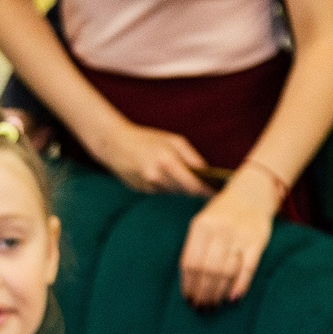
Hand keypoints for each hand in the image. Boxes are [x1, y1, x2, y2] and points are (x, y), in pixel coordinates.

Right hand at [93, 118, 211, 197]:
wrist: (114, 144)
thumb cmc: (147, 139)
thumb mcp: (173, 141)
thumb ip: (192, 157)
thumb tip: (208, 173)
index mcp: (168, 162)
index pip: (194, 185)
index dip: (207, 191)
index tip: (217, 193)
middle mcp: (158, 177)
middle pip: (186, 193)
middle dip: (197, 191)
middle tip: (210, 190)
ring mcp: (149, 187)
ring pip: (175, 194)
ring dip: (183, 190)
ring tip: (188, 182)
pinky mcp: (143, 192)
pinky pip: (163, 193)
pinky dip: (169, 188)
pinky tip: (168, 180)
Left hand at [178, 169, 279, 308]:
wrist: (253, 193)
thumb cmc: (223, 213)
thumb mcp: (203, 222)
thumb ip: (195, 247)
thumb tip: (190, 281)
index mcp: (201, 226)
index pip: (190, 262)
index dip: (188, 285)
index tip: (188, 299)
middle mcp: (220, 230)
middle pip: (208, 270)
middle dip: (203, 293)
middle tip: (201, 308)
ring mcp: (240, 236)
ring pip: (226, 272)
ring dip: (218, 293)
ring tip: (213, 306)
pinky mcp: (257, 242)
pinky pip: (247, 268)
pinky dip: (240, 285)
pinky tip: (232, 299)